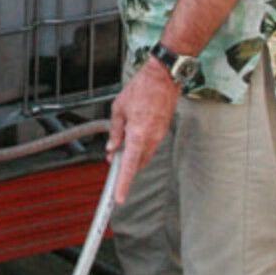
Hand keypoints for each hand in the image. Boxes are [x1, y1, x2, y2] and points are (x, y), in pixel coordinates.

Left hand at [106, 59, 180, 203]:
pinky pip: (150, 144)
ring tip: (120, 141)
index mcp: (139, 135)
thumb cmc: (141, 89)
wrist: (163, 77)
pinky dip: (140, 144)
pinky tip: (132, 132)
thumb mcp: (119, 108)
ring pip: (144, 154)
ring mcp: (159, 135)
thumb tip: (112, 147)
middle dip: (125, 164)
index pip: (130, 166)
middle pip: (137, 163)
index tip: (119, 197)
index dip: (123, 184)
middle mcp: (152, 138)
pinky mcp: (163, 130)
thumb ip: (115, 131)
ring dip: (133, 153)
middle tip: (112, 158)